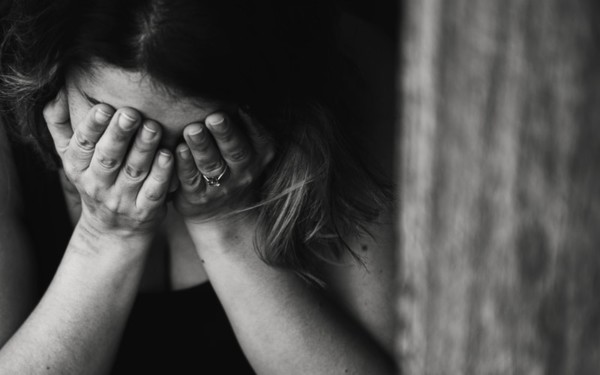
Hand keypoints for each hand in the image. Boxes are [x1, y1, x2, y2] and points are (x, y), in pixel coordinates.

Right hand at [43, 90, 172, 237]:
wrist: (113, 230)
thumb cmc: (94, 180)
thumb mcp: (71, 157)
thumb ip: (60, 125)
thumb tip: (54, 92)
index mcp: (77, 167)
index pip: (82, 145)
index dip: (92, 126)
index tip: (104, 107)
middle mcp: (97, 185)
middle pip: (108, 157)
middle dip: (119, 134)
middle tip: (131, 113)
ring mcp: (122, 200)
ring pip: (133, 172)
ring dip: (144, 149)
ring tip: (153, 127)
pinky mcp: (145, 211)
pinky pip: (154, 191)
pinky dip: (161, 174)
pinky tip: (169, 155)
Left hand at [174, 109, 274, 223]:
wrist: (225, 211)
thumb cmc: (233, 164)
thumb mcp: (249, 145)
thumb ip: (243, 121)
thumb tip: (234, 80)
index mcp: (260, 152)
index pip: (257, 135)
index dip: (248, 122)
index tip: (240, 105)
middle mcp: (245, 170)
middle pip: (235, 150)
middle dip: (224, 133)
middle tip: (214, 117)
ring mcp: (222, 186)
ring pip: (211, 165)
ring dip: (201, 147)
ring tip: (192, 130)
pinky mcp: (198, 196)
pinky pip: (190, 179)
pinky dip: (183, 164)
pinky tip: (175, 150)